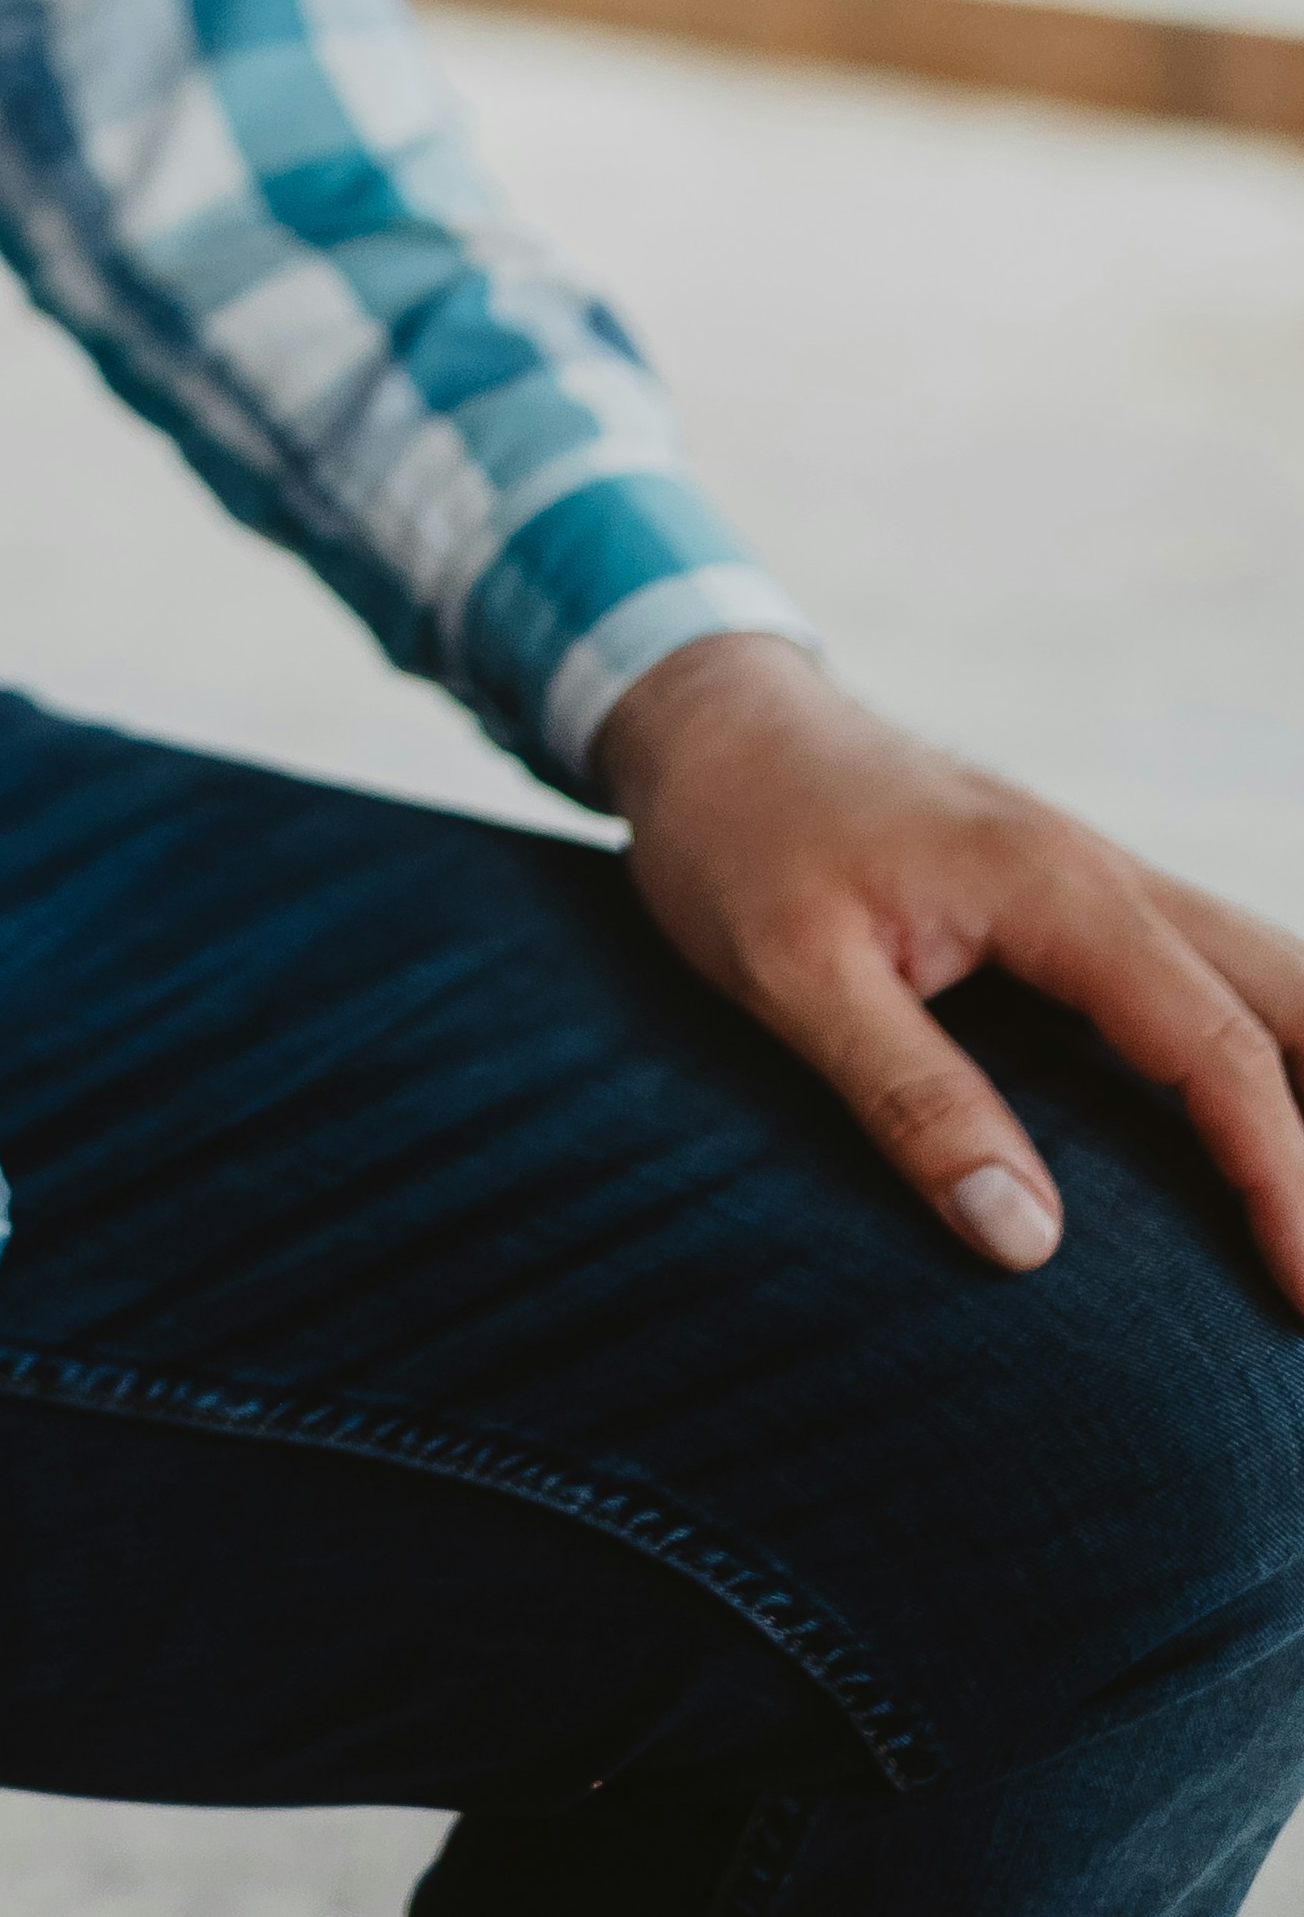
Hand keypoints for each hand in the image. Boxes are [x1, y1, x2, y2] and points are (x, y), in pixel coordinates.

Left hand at [594, 634, 1303, 1301]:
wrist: (709, 714)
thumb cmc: (736, 832)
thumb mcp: (788, 970)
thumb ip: (908, 1096)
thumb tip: (1028, 1240)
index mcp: (1057, 889)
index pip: (1218, 1051)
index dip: (1286, 1181)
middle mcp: (1108, 875)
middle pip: (1294, 998)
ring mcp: (1103, 880)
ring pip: (1273, 978)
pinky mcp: (1079, 900)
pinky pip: (1215, 977)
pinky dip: (1272, 1052)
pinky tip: (1274, 1129)